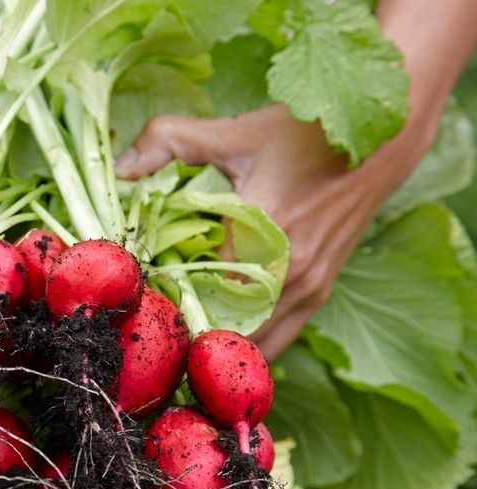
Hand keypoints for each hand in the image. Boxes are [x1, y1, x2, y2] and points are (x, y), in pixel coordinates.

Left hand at [115, 104, 431, 359]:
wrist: (381, 143)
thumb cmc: (301, 135)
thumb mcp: (232, 131)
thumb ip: (168, 141)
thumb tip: (119, 169)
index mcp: (261, 230)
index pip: (194, 288)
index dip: (159, 301)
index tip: (130, 302)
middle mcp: (288, 271)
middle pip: (220, 329)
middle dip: (181, 334)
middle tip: (145, 329)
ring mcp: (307, 290)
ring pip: (249, 345)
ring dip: (212, 346)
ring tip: (175, 341)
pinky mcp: (317, 297)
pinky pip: (274, 342)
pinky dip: (243, 346)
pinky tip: (213, 340)